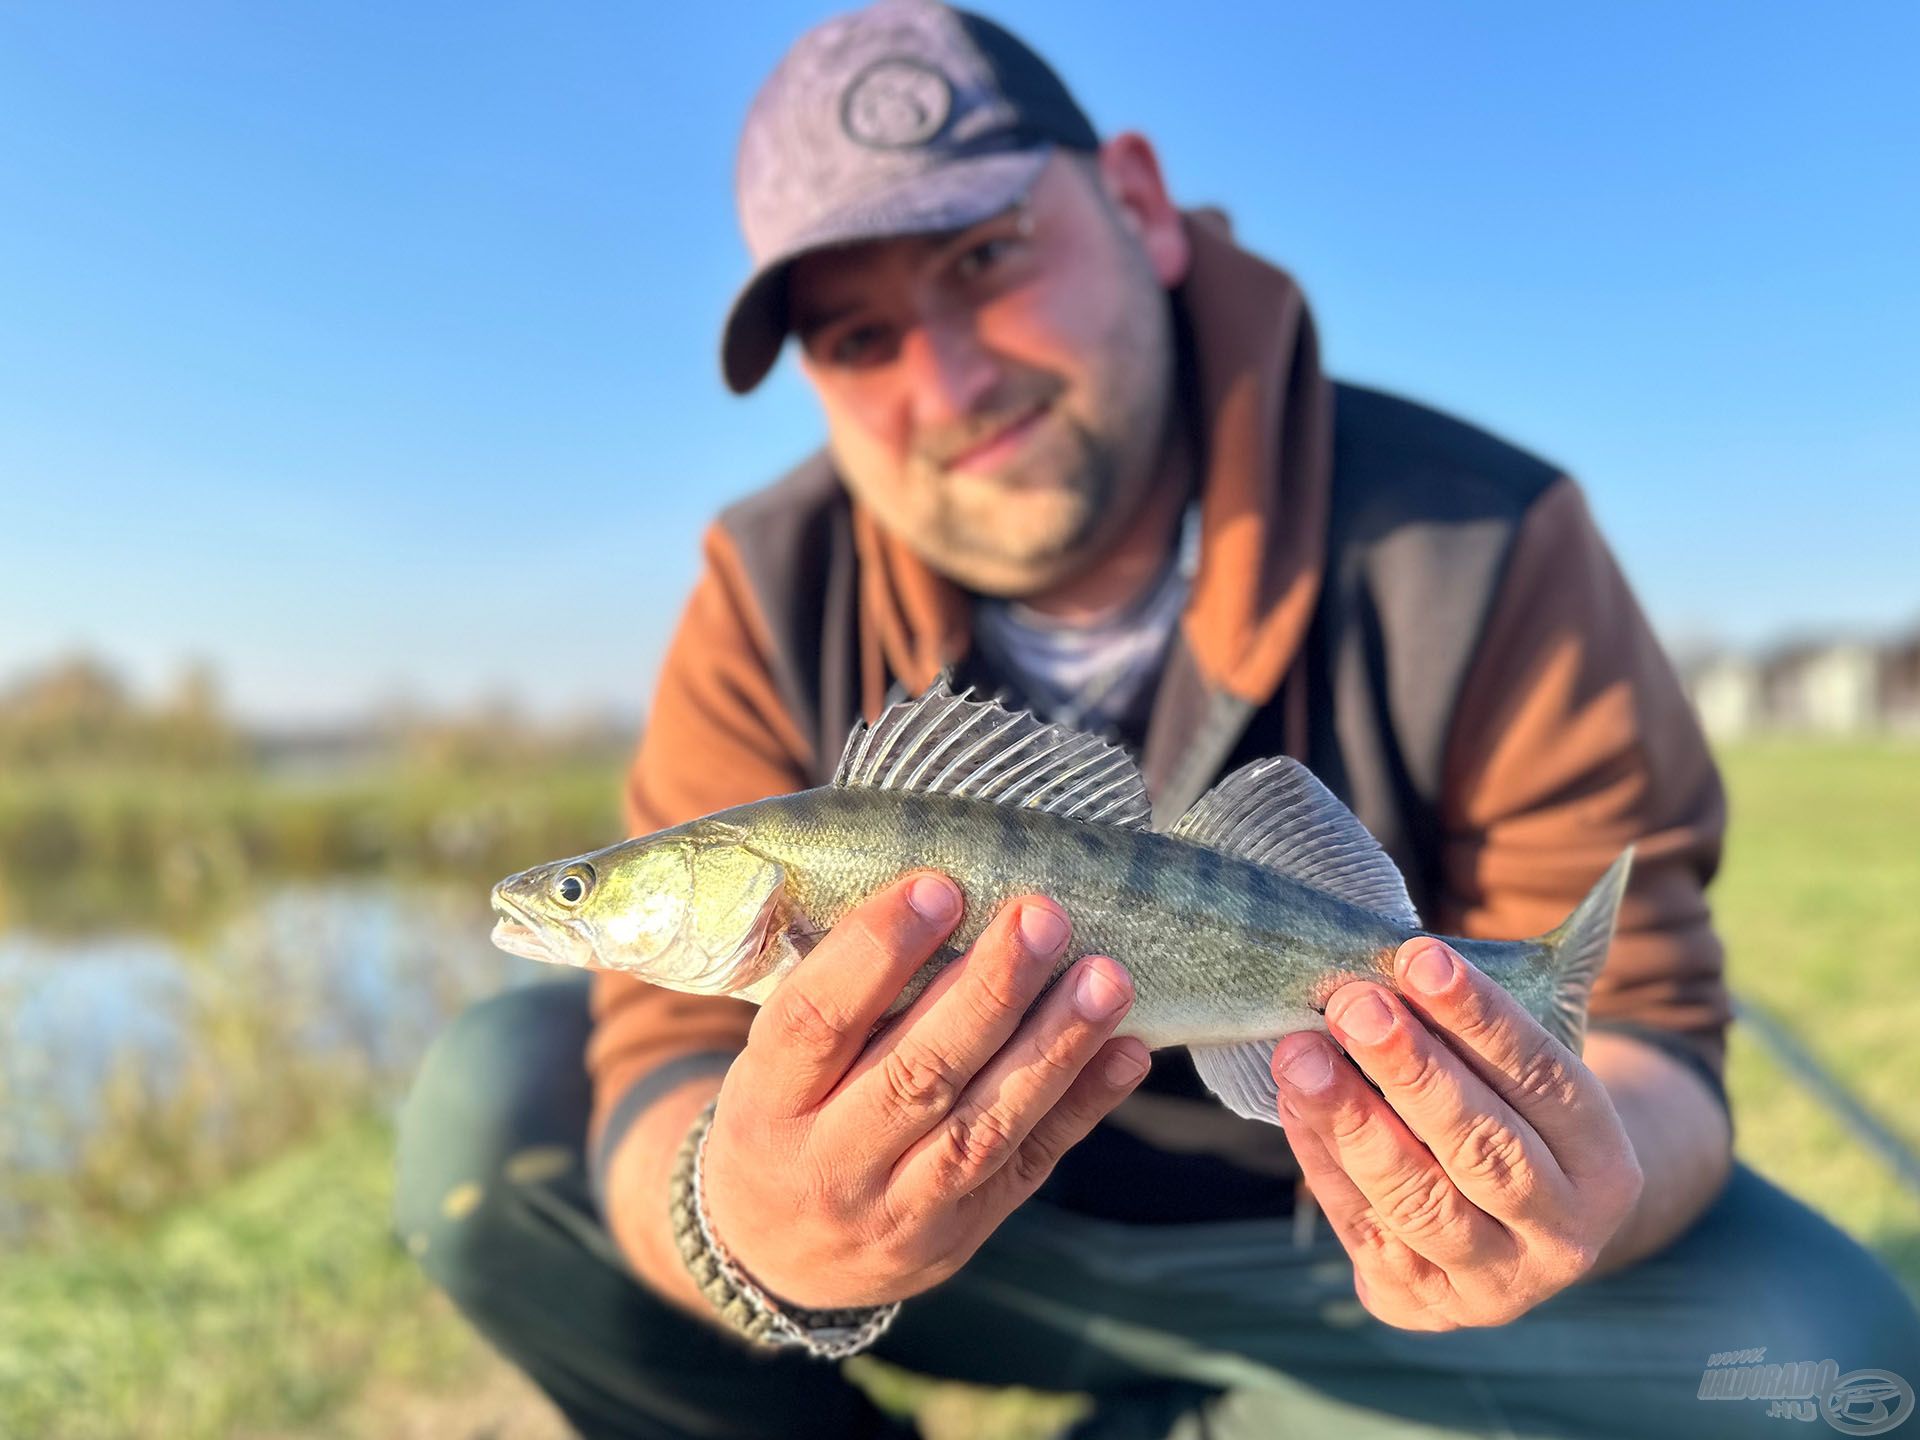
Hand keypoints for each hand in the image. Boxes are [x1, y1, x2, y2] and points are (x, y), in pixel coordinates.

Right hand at [700, 871, 1149, 1308]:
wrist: (775, 1256)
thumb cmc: (782, 1117)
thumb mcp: (769, 1061)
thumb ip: (835, 994)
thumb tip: (939, 885)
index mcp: (765, 1103)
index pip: (816, 1022)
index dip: (876, 952)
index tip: (940, 886)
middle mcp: (829, 1165)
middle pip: (915, 1075)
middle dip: (988, 993)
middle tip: (1043, 917)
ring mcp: (898, 1211)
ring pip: (982, 1128)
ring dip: (1053, 1047)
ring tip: (1106, 978)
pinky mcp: (960, 1233)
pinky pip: (1028, 1167)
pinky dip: (1081, 1108)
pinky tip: (1126, 1052)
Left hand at [1272, 937, 1643, 1330]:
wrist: (1507, 1231)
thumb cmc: (1505, 1115)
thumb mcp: (1523, 1073)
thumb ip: (1481, 1026)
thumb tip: (1404, 961)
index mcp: (1605, 1165)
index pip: (1545, 1080)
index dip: (1481, 1018)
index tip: (1418, 959)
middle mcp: (1563, 1235)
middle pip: (1484, 1148)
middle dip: (1412, 1071)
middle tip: (1352, 1005)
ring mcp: (1493, 1284)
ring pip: (1419, 1201)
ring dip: (1353, 1120)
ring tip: (1301, 1053)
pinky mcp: (1423, 1306)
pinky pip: (1365, 1229)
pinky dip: (1324, 1162)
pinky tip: (1294, 1102)